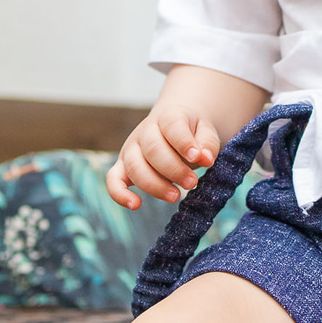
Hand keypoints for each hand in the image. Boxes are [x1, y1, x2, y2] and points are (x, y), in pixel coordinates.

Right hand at [106, 107, 220, 209]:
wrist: (174, 126)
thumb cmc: (191, 133)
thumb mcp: (206, 132)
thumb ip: (208, 143)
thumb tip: (205, 159)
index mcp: (168, 117)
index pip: (172, 126)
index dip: (184, 143)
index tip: (199, 158)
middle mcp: (145, 131)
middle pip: (153, 150)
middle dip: (174, 170)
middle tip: (193, 183)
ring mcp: (131, 149)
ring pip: (134, 167)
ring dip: (155, 185)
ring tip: (176, 195)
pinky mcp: (122, 167)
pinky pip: (113, 180)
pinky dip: (120, 194)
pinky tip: (136, 205)